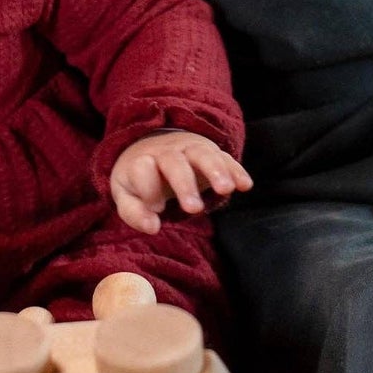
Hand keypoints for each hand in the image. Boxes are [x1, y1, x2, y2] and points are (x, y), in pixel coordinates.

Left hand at [109, 131, 252, 233]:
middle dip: (185, 184)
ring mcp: (190, 149)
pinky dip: (235, 169)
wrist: (152, 145)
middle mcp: (166, 152)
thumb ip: (134, 212)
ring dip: (216, 171)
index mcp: (141, 161)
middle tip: (194, 209)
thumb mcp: (126, 195)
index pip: (143, 169)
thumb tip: (153, 227)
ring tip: (226, 190)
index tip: (157, 209)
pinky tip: (245, 185)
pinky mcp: (210, 151)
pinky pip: (224, 157)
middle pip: (175, 162)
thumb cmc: (139, 179)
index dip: (149, 188)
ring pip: (203, 154)